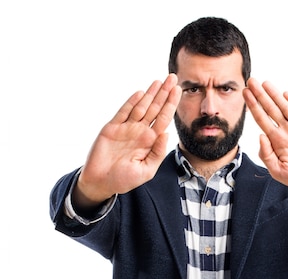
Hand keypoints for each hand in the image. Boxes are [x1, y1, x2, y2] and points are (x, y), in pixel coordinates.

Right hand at [74, 74, 181, 208]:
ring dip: (150, 94)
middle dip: (164, 93)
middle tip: (172, 77)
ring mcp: (126, 129)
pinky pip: (123, 112)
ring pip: (141, 107)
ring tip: (159, 80)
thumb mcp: (146, 171)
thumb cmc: (124, 180)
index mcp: (150, 142)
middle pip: (155, 108)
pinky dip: (131, 102)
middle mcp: (140, 132)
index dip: (171, 104)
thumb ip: (157, 153)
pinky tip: (140, 93)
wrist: (100, 182)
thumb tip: (166, 134)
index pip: (163, 119)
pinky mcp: (112, 128)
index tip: (178, 91)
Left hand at [243, 78, 287, 206]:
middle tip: (250, 81)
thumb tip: (260, 135)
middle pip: (271, 110)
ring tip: (265, 83)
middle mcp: (287, 131)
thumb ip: (266, 155)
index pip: (262, 119)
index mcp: (276, 141)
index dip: (253, 107)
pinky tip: (285, 95)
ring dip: (275, 96)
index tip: (245, 94)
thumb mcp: (278, 171)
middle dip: (261, 96)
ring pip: (285, 108)